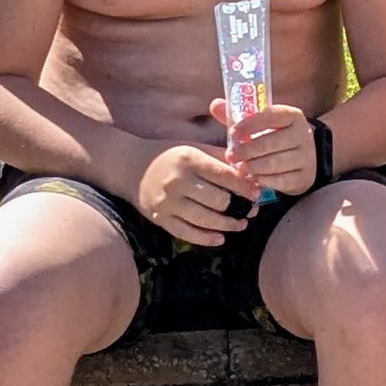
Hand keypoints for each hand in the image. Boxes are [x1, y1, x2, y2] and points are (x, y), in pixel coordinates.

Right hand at [136, 142, 255, 247]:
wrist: (128, 166)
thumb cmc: (169, 155)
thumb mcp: (193, 148)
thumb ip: (220, 158)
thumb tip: (250, 172)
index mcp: (189, 159)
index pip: (225, 176)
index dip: (245, 187)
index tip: (257, 193)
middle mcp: (178, 180)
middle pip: (218, 201)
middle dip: (239, 207)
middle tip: (252, 210)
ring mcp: (167, 202)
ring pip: (205, 220)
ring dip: (228, 225)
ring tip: (241, 224)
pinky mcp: (159, 218)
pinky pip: (186, 233)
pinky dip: (206, 238)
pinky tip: (220, 238)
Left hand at [212, 95, 321, 199]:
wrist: (302, 158)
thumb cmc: (274, 137)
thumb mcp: (260, 124)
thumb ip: (238, 115)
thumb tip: (215, 105)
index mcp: (292, 116)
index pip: (272, 116)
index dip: (251, 124)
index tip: (233, 132)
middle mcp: (302, 135)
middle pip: (272, 142)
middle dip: (248, 150)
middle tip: (231, 155)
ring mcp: (306, 157)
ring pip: (276, 163)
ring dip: (254, 166)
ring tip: (240, 168)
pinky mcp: (304, 177)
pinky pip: (283, 181)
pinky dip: (266, 180)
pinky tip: (254, 179)